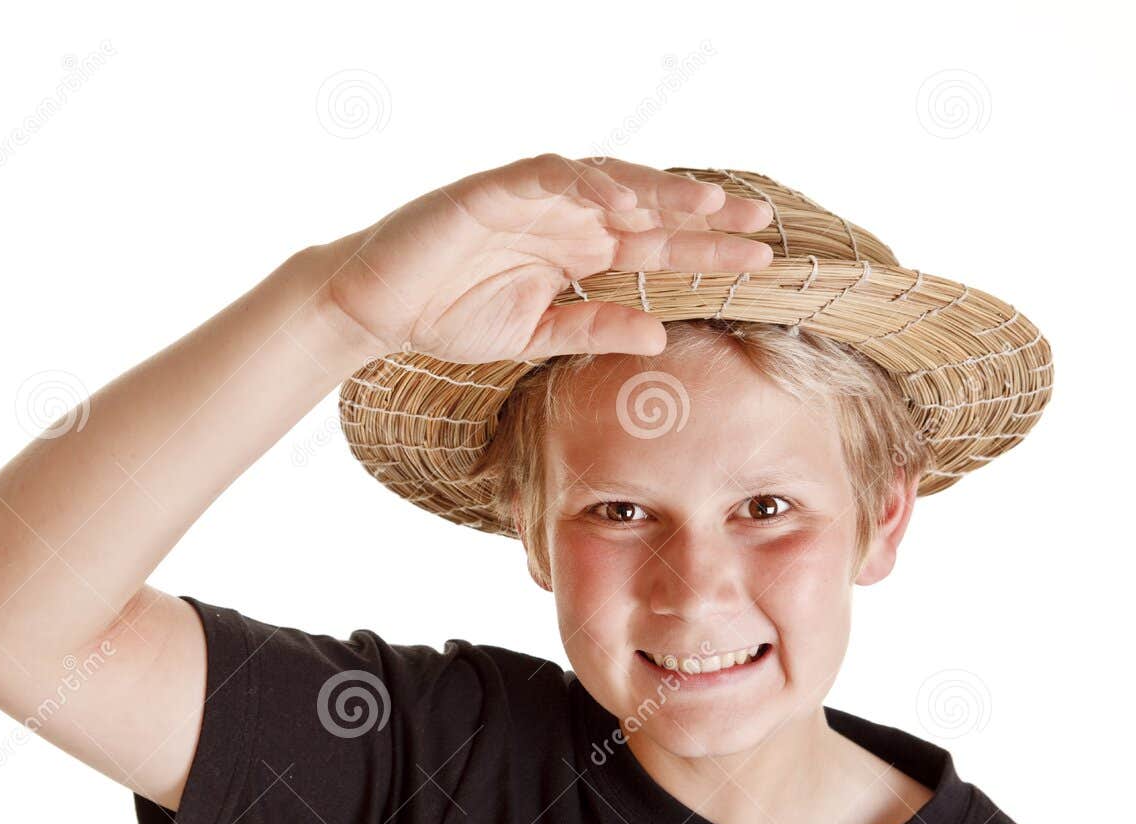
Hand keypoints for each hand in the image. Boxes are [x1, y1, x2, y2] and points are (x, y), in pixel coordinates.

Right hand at [319, 153, 775, 364]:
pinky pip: (547, 174)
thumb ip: (593, 329)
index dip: (706, 246)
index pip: (654, 242)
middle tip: (758, 220)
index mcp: (576, 250)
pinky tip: (621, 200)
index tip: (759, 258)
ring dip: (657, 189)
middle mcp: (563, 218)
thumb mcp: (534, 334)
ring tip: (706, 204)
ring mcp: (530, 199)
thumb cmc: (448, 315)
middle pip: (646, 205)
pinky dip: (584, 182)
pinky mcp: (493, 189)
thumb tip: (659, 336)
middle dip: (702, 210)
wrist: (376, 308)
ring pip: (606, 179)